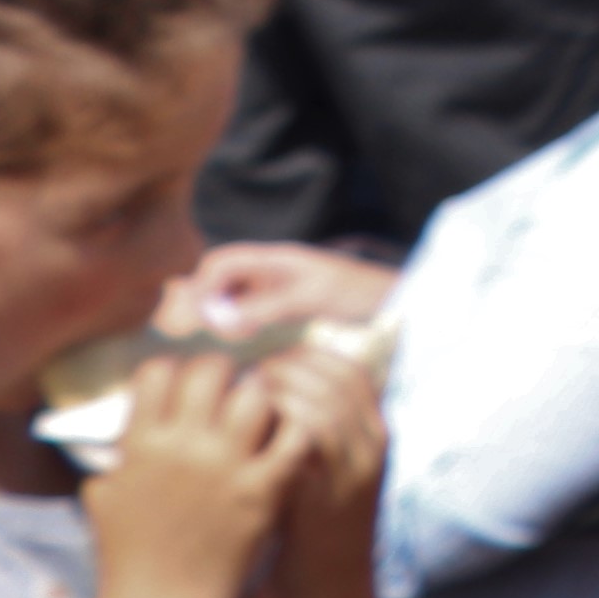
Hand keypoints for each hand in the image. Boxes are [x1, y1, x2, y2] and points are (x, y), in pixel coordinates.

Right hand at [79, 346, 297, 597]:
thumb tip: (124, 431)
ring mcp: (224, 467)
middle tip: (234, 385)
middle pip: (211, 371)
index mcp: (139, 445)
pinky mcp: (262, 490)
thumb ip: (116, 459)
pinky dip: (295, 429)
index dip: (177, 369)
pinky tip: (291, 434)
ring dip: (264, 396)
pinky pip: (292, 437)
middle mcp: (180, 448)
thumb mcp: (106, 501)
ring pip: (256, 396)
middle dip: (226, 371)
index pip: (158, 372)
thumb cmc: (129, 557)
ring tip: (265, 408)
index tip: (190, 381)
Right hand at [179, 244, 399, 342]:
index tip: (205, 319)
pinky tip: (251, 339)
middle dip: (209, 304)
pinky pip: (248, 313)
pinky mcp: (283, 307)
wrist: (396, 301)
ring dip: (223, 317)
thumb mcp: (310, 298)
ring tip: (238, 337)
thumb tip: (216, 318)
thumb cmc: (359, 292)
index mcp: (275, 258)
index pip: (220, 262)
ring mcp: (276, 288)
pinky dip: (240, 325)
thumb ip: (264, 305)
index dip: (203, 287)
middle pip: (218, 280)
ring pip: (230, 298)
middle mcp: (270, 270)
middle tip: (223, 332)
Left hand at [250, 333, 391, 536]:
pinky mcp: (330, 494)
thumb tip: (268, 384)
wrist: (329, 585)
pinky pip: (309, 442)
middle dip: (290, 367)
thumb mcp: (324, 467)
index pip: (351, 369)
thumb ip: (309, 429)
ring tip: (243, 396)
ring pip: (325, 405)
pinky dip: (280, 425)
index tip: (269, 359)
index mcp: (376, 433)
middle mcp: (373, 447)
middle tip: (249, 372)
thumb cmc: (312, 520)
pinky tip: (247, 428)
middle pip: (337, 380)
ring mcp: (355, 471)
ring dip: (281, 392)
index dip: (308, 356)